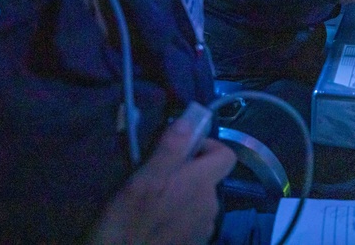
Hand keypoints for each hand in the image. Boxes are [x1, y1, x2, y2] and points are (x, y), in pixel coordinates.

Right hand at [91, 103, 236, 244]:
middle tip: (156, 176)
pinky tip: (157, 223)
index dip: (207, 147)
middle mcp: (211, 206)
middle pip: (210, 177)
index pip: (226, 155)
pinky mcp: (195, 244)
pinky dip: (180, 216)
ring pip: (200, 199)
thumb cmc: (127, 224)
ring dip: (182, 195)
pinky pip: (193, 220)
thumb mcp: (141, 182)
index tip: (182, 150)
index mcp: (202, 184)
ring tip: (153, 202)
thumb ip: (169, 151)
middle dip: (188, 172)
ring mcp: (204, 228)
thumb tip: (189, 121)